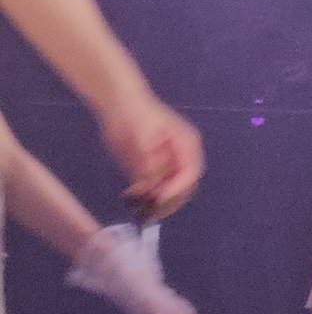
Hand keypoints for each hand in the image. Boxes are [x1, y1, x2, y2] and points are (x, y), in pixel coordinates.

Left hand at [97, 90, 204, 220]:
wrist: (119, 104)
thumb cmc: (135, 113)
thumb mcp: (142, 134)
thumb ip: (148, 159)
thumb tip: (152, 184)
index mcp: (187, 144)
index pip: (190, 173)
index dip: (177, 188)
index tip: (159, 198)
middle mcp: (181, 158)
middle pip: (183, 188)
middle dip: (167, 201)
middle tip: (149, 210)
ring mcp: (168, 166)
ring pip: (168, 193)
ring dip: (154, 203)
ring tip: (136, 203)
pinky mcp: (153, 171)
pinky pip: (153, 191)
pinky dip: (143, 198)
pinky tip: (130, 196)